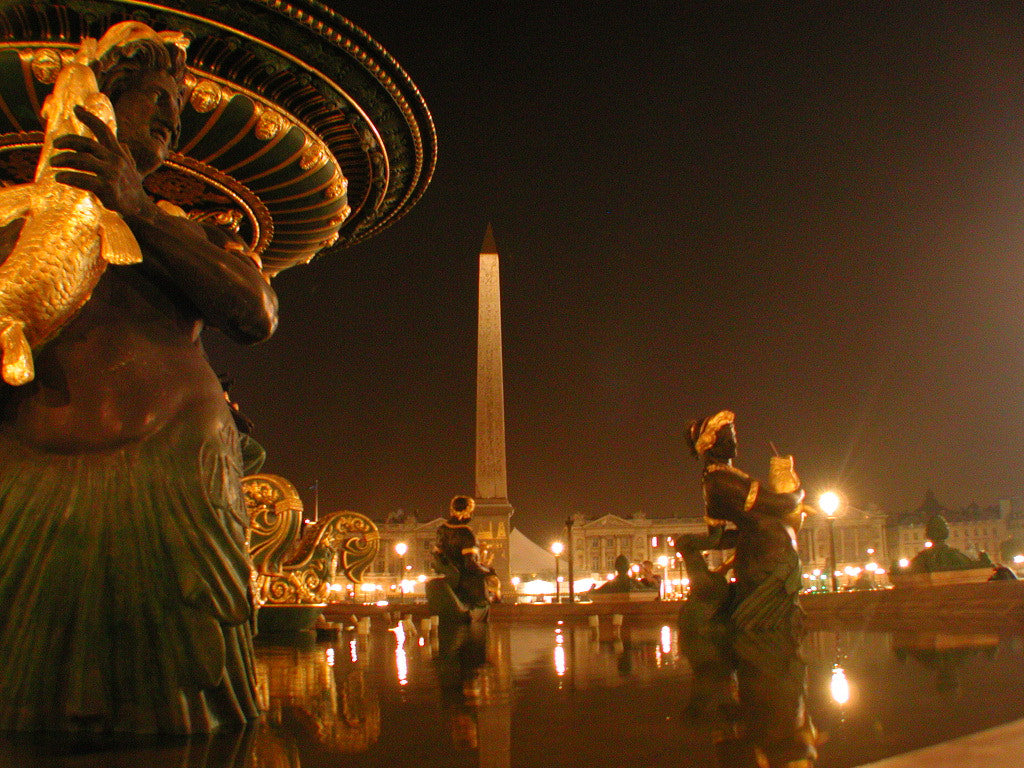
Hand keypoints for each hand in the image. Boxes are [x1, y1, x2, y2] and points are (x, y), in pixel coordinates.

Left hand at [50, 106, 157, 220]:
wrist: (140, 209)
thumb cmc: (132, 189)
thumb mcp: (131, 168)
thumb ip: (125, 155)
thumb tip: (122, 143)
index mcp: (119, 154)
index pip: (104, 130)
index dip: (90, 118)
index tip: (76, 108)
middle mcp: (116, 160)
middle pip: (87, 144)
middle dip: (68, 142)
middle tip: (55, 144)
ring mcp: (112, 173)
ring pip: (82, 160)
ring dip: (64, 160)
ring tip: (53, 163)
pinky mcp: (107, 187)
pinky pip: (83, 179)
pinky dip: (69, 177)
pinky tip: (59, 177)